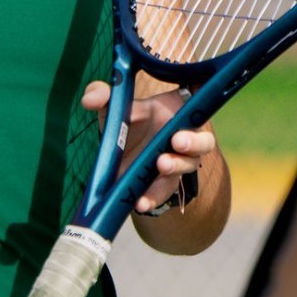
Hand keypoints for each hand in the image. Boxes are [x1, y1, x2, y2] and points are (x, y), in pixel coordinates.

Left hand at [80, 82, 216, 212]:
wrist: (117, 162)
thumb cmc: (124, 126)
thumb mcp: (113, 109)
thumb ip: (102, 96)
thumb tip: (90, 98)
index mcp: (176, 111)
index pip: (200, 101)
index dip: (207, 98)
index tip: (203, 95)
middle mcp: (183, 137)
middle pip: (204, 139)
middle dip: (194, 141)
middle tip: (177, 141)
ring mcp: (177, 163)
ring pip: (189, 165)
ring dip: (177, 165)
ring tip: (161, 164)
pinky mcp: (163, 186)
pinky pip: (163, 194)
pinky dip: (153, 198)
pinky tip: (140, 202)